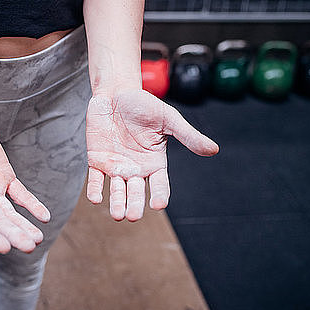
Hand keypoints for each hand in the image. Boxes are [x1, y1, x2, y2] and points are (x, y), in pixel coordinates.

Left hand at [86, 90, 218, 220]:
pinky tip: (95, 199)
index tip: (158, 205)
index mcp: (155, 162)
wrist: (115, 93)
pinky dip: (95, 190)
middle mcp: (136, 168)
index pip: (159, 184)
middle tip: (133, 216)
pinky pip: (95, 179)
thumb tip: (214, 150)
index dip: (159, 195)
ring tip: (117, 215)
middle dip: (134, 204)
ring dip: (116, 203)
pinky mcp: (97, 160)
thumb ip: (188, 135)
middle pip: (137, 192)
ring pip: (117, 190)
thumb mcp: (168, 119)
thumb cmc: (144, 104)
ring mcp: (116, 166)